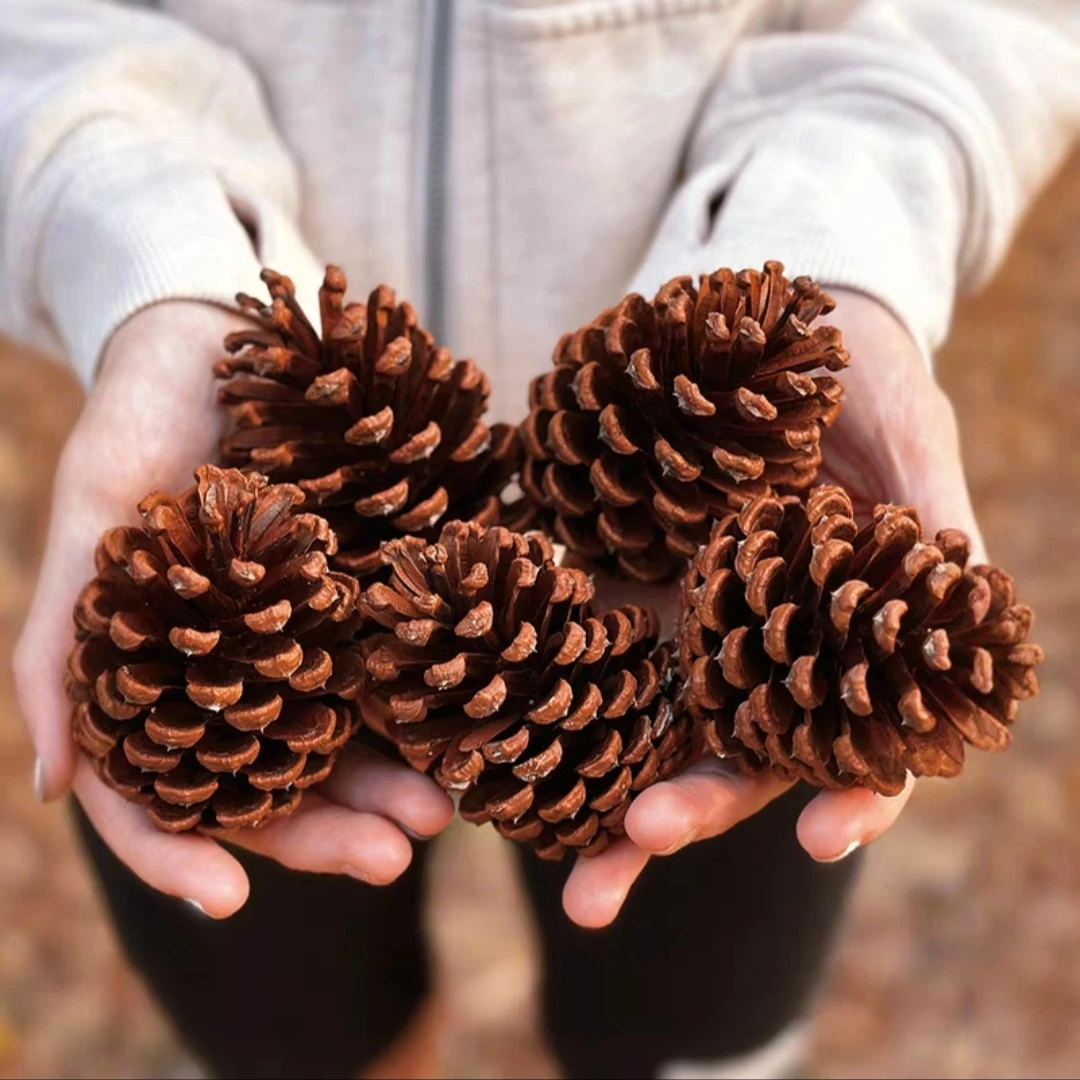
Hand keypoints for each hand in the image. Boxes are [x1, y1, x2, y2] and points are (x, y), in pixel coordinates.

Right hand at [13, 302, 452, 916]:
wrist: (211, 343)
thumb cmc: (129, 437)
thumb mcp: (83, 535)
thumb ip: (57, 660)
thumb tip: (52, 787)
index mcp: (178, 687)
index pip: (179, 796)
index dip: (189, 857)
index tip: (228, 901)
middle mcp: (256, 678)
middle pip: (287, 781)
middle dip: (335, 830)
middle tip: (395, 852)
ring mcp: (322, 638)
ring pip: (360, 733)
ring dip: (401, 776)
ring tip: (449, 803)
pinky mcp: (378, 587)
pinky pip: (411, 647)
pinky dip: (442, 686)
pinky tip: (480, 711)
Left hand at [563, 290, 985, 926]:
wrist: (781, 323)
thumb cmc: (868, 384)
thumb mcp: (914, 442)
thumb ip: (937, 531)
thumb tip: (977, 608)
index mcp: (835, 642)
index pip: (847, 743)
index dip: (850, 798)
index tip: (821, 840)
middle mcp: (752, 650)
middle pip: (720, 757)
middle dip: (676, 817)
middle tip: (624, 867)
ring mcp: (676, 620)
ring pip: (631, 723)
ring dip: (584, 788)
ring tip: (529, 846)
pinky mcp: (612, 576)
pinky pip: (568, 640)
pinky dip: (528, 688)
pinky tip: (480, 729)